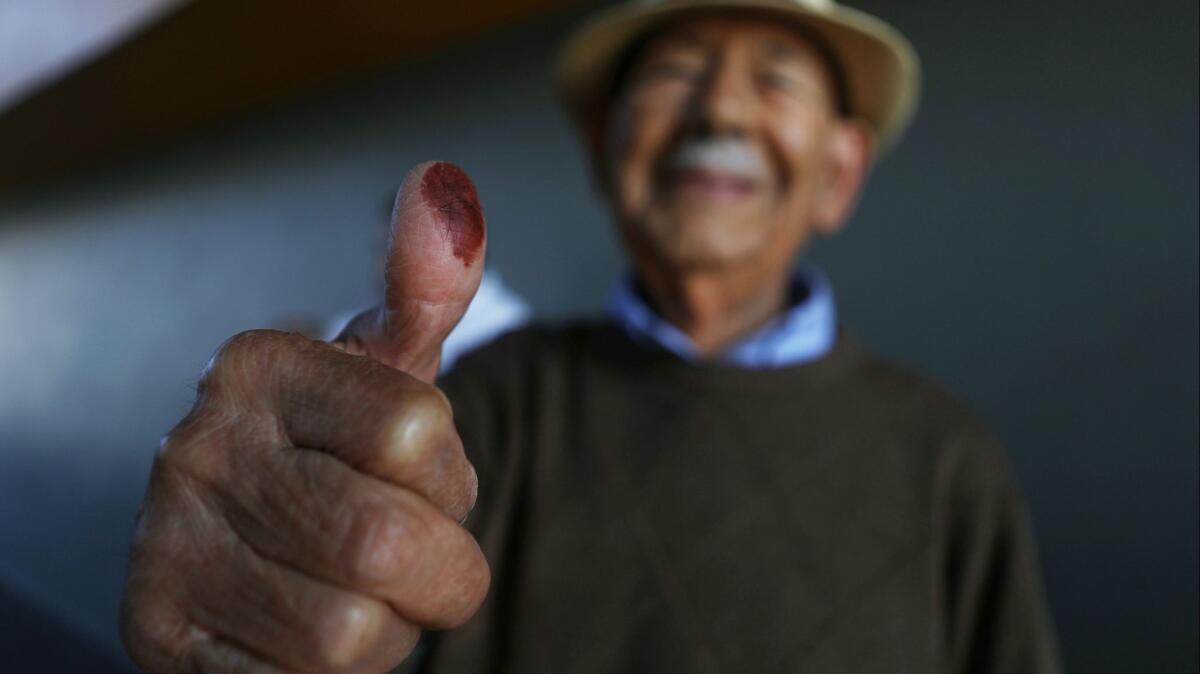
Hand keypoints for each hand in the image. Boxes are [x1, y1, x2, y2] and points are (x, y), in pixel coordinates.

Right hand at [120, 162, 490, 672]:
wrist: (249, 548)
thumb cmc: (338, 458)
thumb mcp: (386, 376)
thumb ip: (425, 296)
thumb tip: (446, 191)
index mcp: (258, 366)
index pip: (419, 433)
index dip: (449, 480)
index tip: (417, 479)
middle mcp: (195, 448)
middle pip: (390, 544)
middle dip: (434, 570)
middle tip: (404, 555)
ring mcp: (165, 547)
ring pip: (352, 635)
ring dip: (387, 629)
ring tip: (351, 593)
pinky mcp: (158, 637)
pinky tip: (305, 629)